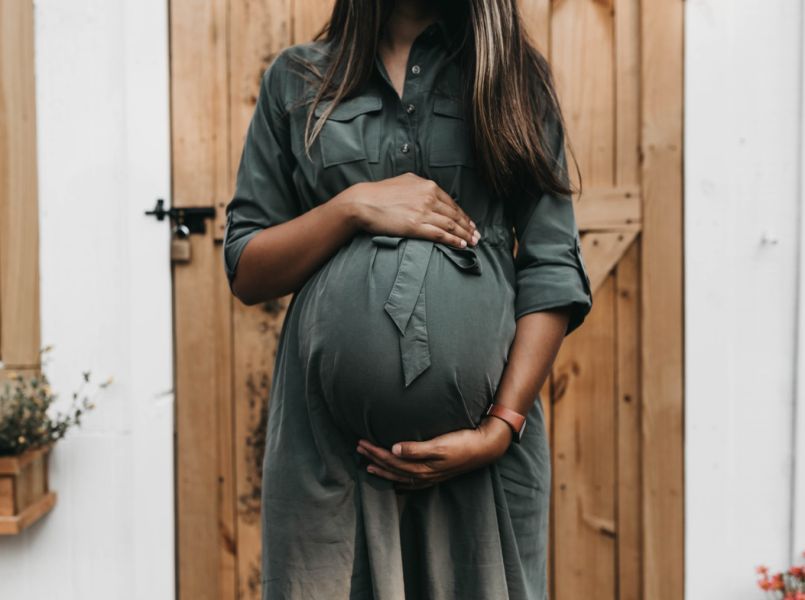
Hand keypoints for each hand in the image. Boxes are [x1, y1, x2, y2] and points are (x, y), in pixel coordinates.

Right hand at [345, 173, 480, 248]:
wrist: (362, 202)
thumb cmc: (380, 193)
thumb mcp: (404, 181)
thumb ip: (419, 186)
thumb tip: (429, 190)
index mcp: (427, 186)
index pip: (451, 202)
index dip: (463, 215)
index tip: (469, 223)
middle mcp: (428, 197)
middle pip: (454, 214)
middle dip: (468, 226)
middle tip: (477, 235)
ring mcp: (423, 211)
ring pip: (450, 225)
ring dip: (464, 235)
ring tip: (473, 242)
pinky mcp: (416, 225)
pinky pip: (440, 234)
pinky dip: (453, 240)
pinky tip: (461, 245)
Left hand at [356, 416, 512, 490]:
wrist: (485, 447)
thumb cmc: (462, 442)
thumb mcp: (440, 444)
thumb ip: (416, 448)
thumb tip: (393, 449)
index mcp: (422, 466)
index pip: (392, 460)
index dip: (375, 452)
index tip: (361, 442)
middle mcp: (424, 474)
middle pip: (393, 468)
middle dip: (374, 459)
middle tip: (359, 448)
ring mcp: (431, 477)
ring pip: (400, 476)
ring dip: (384, 470)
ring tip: (368, 465)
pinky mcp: (437, 475)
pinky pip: (412, 482)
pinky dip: (401, 482)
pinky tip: (396, 483)